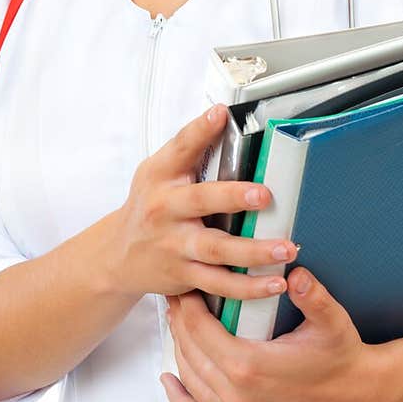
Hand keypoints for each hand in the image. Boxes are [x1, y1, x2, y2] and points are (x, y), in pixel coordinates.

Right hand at [110, 104, 299, 301]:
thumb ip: (188, 147)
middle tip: (264, 195)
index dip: (200, 130)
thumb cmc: (148, 207)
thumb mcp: (157, 171)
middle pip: (199, 201)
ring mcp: (174, 245)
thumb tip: (220, 113)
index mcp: (161, 176)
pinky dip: (247, 287)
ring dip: (253, 251)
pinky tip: (273, 284)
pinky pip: (218, 283)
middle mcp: (165, 209)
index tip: (221, 115)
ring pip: (215, 250)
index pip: (180, 147)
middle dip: (232, 198)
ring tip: (285, 249)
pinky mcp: (183, 275)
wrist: (117, 255)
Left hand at [161, 265, 387, 401]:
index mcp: (249, 365)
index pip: (200, 329)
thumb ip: (312, 295)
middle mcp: (236, 394)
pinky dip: (178, 399)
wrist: (359, 397)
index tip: (185, 286)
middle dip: (180, 322)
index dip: (188, 305)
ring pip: (190, 378)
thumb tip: (295, 273)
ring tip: (177, 324)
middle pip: (189, 351)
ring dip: (178, 350)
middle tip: (178, 298)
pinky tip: (170, 380)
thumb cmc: (343, 357)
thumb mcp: (330, 321)